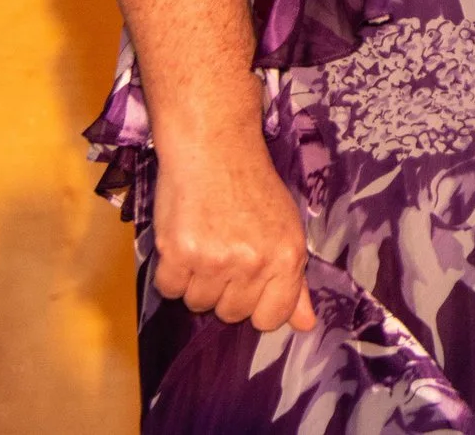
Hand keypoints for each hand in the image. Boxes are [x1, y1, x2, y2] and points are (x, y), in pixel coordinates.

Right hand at [151, 132, 315, 332]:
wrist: (215, 148)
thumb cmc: (254, 187)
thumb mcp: (286, 228)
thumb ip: (294, 281)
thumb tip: (304, 325)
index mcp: (287, 257)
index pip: (271, 318)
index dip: (257, 305)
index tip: (250, 285)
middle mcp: (253, 262)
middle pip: (232, 314)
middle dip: (226, 290)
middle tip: (225, 253)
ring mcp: (214, 260)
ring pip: (198, 304)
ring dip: (197, 282)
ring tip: (205, 244)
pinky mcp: (178, 253)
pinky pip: (170, 290)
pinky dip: (172, 274)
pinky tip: (184, 243)